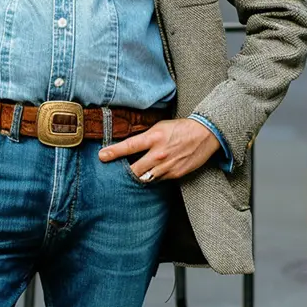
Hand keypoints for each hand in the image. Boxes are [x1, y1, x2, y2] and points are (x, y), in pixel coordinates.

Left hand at [97, 119, 219, 181]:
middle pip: (134, 170)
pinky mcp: (175, 174)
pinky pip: (158, 180)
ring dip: (139, 177)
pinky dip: (153, 177)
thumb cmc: (180, 128)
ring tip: (134, 174)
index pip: (128, 146)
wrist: (205, 134)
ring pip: (145, 178)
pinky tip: (152, 173)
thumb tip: (129, 145)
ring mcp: (167, 166)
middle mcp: (159, 153)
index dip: (113, 152)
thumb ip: (145, 137)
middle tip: (118, 172)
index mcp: (153, 137)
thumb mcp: (159, 127)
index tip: (102, 156)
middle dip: (125, 172)